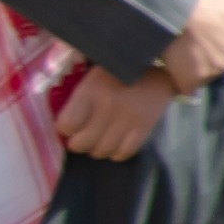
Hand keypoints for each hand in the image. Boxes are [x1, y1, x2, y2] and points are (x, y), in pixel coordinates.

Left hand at [50, 65, 170, 162]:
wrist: (160, 70)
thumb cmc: (117, 73)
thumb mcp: (91, 78)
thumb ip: (77, 100)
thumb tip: (64, 126)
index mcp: (90, 91)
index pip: (66, 125)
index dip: (64, 129)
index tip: (70, 125)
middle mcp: (108, 107)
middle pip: (82, 143)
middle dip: (79, 143)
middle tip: (83, 136)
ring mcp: (128, 119)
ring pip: (102, 151)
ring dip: (98, 148)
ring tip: (100, 139)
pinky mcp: (145, 128)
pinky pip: (124, 153)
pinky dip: (117, 152)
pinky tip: (116, 143)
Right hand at [155, 0, 223, 92]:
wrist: (175, 12)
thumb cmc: (200, 2)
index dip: (211, 50)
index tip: (199, 43)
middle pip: (214, 68)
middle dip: (203, 62)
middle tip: (186, 50)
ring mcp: (209, 73)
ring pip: (200, 78)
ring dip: (190, 72)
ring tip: (176, 59)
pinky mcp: (189, 81)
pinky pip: (186, 87)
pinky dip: (179, 81)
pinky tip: (171, 70)